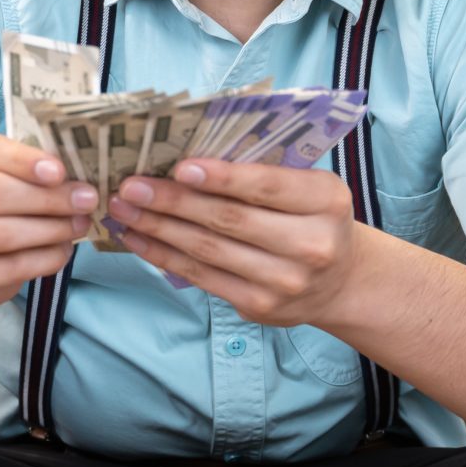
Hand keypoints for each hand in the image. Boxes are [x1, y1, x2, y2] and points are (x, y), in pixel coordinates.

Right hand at [0, 128, 96, 312]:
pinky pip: (8, 267)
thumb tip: (76, 177)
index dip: (23, 160)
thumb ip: (29, 163)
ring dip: (50, 229)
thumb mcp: (1, 167)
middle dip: (46, 198)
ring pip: (0, 234)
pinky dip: (44, 259)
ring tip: (79, 223)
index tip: (60, 171)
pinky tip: (63, 249)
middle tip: (85, 199)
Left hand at [107, 158, 362, 326]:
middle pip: (230, 219)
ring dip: (159, 228)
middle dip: (174, 201)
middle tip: (131, 185)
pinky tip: (139, 239)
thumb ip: (264, 173)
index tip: (180, 167)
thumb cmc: (313, 219)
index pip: (268, 186)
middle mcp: (311, 245)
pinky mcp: (259, 306)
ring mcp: (285, 281)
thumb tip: (188, 160)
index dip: (223, 178)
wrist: (341, 281)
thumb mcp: (309, 188)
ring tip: (124, 209)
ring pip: (209, 250)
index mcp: (327, 201)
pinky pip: (203, 277)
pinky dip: (164, 257)